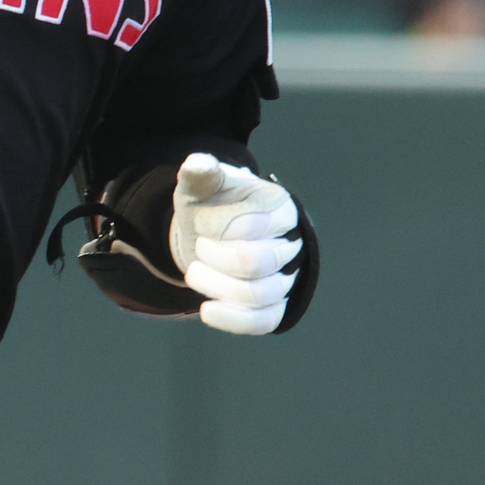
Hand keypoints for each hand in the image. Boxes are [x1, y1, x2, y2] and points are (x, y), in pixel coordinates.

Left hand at [169, 152, 300, 334]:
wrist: (212, 233)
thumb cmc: (210, 204)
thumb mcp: (202, 185)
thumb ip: (200, 174)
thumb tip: (198, 163)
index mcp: (277, 206)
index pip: (250, 225)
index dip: (214, 227)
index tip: (199, 221)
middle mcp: (290, 241)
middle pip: (256, 263)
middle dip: (215, 258)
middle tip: (199, 247)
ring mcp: (286, 276)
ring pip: (259, 294)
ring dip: (216, 287)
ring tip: (194, 272)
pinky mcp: (275, 305)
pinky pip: (263, 321)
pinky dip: (233, 319)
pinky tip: (206, 309)